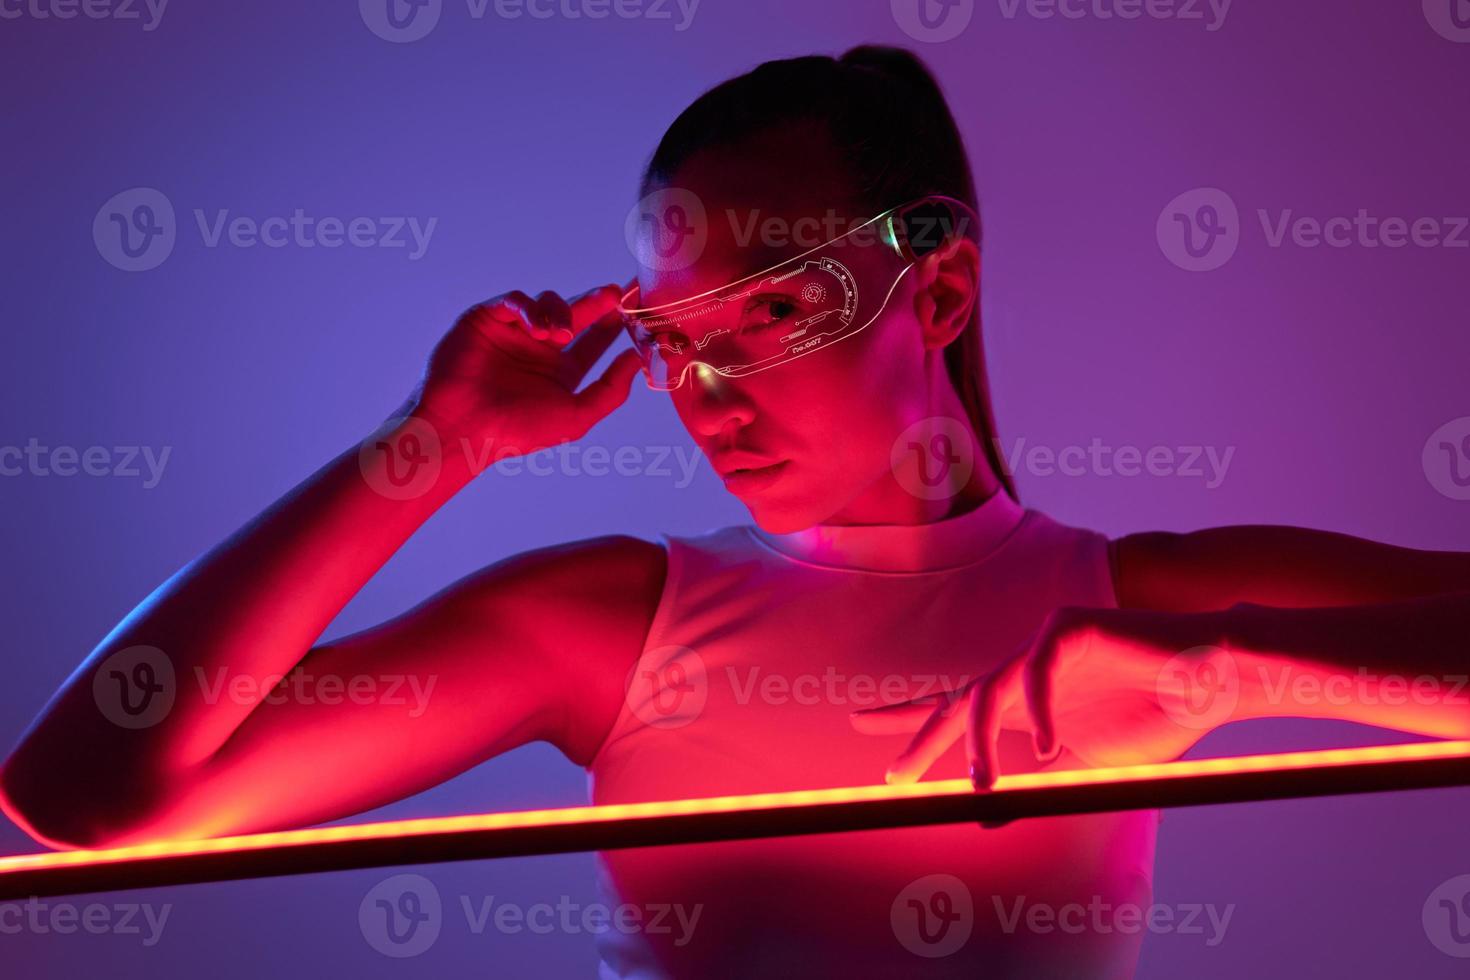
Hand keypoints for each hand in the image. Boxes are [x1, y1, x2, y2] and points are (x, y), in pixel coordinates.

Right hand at [409, 283, 642, 453]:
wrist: (465, 427)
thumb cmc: (517, 431)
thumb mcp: (576, 416)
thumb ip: (610, 389)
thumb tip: (637, 359)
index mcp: (562, 373)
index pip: (596, 340)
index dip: (616, 324)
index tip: (637, 308)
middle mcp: (540, 350)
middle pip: (578, 313)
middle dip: (599, 302)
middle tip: (617, 292)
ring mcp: (514, 333)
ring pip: (548, 302)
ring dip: (562, 313)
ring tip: (562, 335)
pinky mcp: (488, 319)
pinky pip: (515, 301)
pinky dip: (531, 310)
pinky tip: (538, 331)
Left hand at [850, 606, 1237, 788]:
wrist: (1213, 682)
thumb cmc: (1157, 719)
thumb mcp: (1087, 770)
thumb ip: (1037, 789)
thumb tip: (982, 818)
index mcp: (1028, 702)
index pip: (961, 714)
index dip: (919, 732)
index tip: (888, 767)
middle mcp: (1025, 672)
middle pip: (958, 701)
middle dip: (919, 735)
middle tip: (892, 775)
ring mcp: (1042, 646)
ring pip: (989, 690)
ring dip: (978, 741)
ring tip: (980, 785)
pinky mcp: (1066, 626)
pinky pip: (1035, 671)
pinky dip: (1039, 713)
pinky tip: (1046, 749)